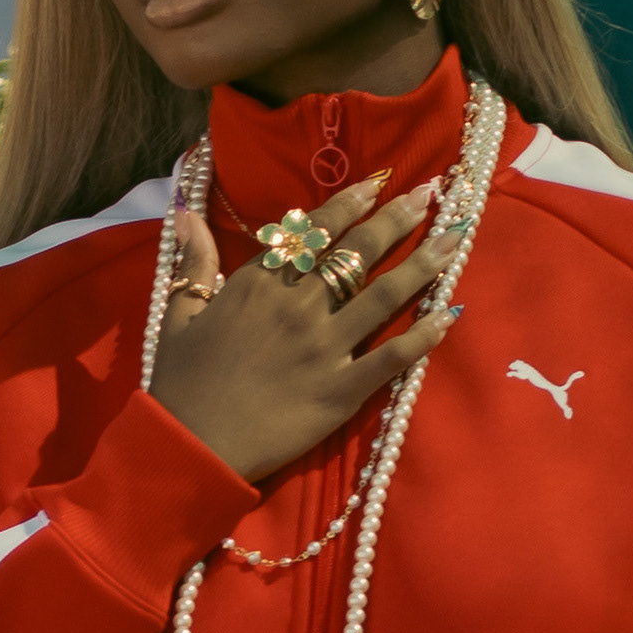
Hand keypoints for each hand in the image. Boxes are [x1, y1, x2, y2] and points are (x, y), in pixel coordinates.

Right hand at [155, 170, 459, 484]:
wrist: (192, 447)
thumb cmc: (180, 383)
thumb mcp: (178, 313)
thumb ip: (193, 262)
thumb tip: (188, 213)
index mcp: (259, 284)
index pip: (314, 232)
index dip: (349, 204)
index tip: (377, 184)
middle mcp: (298, 306)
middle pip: (358, 252)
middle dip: (397, 218)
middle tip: (428, 194)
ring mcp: (325, 347)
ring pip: (385, 295)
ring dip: (423, 263)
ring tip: (454, 238)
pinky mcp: (343, 390)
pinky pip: (392, 356)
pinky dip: (424, 335)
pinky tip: (449, 314)